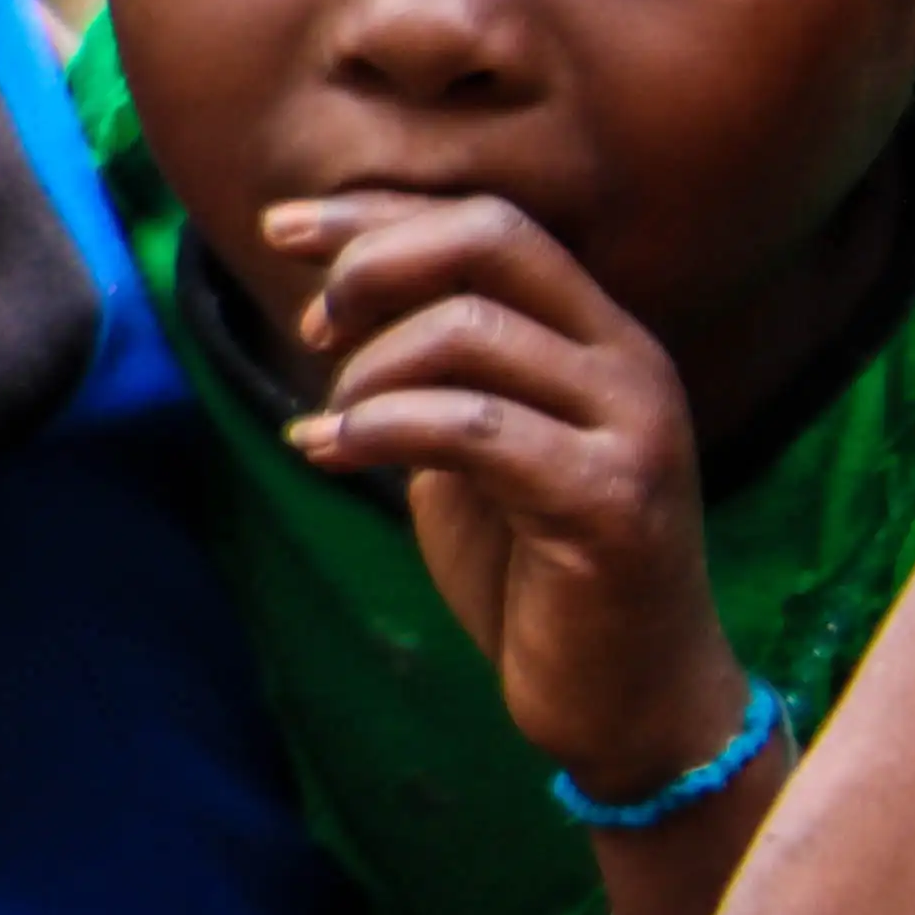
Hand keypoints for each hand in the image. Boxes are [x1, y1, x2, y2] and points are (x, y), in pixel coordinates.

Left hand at [271, 189, 748, 807]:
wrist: (625, 700)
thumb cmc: (534, 571)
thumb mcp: (470, 448)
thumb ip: (432, 372)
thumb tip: (333, 297)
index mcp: (598, 336)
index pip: (488, 223)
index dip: (376, 214)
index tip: (280, 228)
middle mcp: (630, 362)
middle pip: (490, 239)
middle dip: (373, 263)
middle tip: (311, 329)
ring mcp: (634, 428)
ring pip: (469, 331)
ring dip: (367, 370)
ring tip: (331, 426)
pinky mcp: (611, 501)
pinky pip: (472, 427)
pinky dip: (379, 430)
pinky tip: (330, 453)